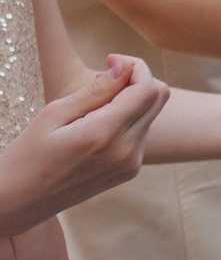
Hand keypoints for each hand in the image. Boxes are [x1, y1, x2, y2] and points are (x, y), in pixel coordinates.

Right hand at [0, 55, 168, 228]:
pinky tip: (98, 122)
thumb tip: (125, 68)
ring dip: (132, 98)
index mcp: (105, 134)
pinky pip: (142, 133)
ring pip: (152, 114)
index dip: (136, 66)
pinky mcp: (129, 171)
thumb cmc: (29, 154)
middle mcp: (126, 152)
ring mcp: (131, 164)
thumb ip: (95, 91)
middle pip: (159, 98)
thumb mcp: (54, 114)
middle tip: (107, 73)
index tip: (109, 59)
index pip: (148, 89)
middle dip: (138, 78)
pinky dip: (128, 118)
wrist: (22, 200)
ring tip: (94, 103)